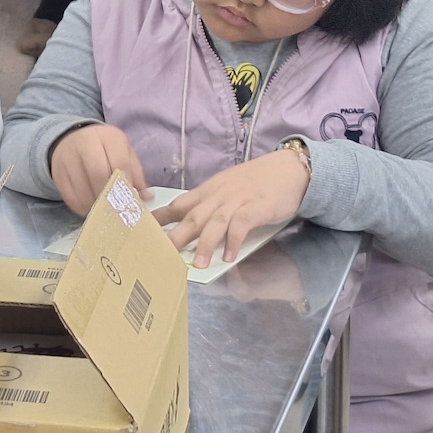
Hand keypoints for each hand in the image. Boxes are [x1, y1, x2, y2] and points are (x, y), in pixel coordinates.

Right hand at [49, 123, 147, 216]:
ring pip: (83, 189)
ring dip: (96, 206)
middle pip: (98, 174)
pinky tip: (91, 208)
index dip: (126, 185)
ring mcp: (68, 157)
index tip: (130, 200)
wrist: (72, 139)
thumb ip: (136, 174)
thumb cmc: (105, 149)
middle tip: (116, 209)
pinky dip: (82, 208)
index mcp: (108, 137)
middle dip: (109, 196)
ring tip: (105, 211)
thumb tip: (147, 198)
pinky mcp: (57, 173)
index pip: (119, 163)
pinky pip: (70, 197)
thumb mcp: (124, 153)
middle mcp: (86, 143)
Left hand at [152, 149, 309, 268]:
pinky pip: (242, 225)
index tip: (144, 231)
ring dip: (206, 244)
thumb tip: (192, 226)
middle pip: (192, 217)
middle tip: (162, 255)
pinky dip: (234, 240)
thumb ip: (210, 205)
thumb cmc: (256, 181)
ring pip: (215, 222)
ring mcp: (237, 200)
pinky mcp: (257, 207)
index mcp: (208, 190)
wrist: (288, 168)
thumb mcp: (227, 189)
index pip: (178, 204)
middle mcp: (218, 195)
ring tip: (198, 265)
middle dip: (176, 236)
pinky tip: (230, 257)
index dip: (160, 219)